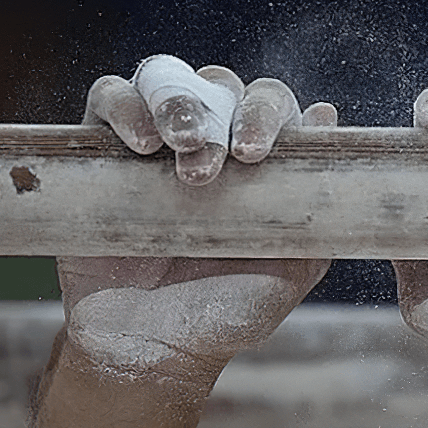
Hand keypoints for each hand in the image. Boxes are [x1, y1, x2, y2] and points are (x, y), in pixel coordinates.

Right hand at [64, 54, 337, 378]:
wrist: (149, 349)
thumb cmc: (225, 311)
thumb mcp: (287, 271)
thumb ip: (312, 211)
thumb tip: (327, 119)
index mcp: (257, 161)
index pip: (270, 103)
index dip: (267, 113)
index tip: (255, 154)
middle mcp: (209, 140)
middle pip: (220, 85)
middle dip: (220, 114)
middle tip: (207, 164)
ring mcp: (154, 142)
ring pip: (166, 78)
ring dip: (175, 102)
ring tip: (176, 148)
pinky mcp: (100, 151)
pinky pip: (106, 97)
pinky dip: (122, 106)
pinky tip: (137, 145)